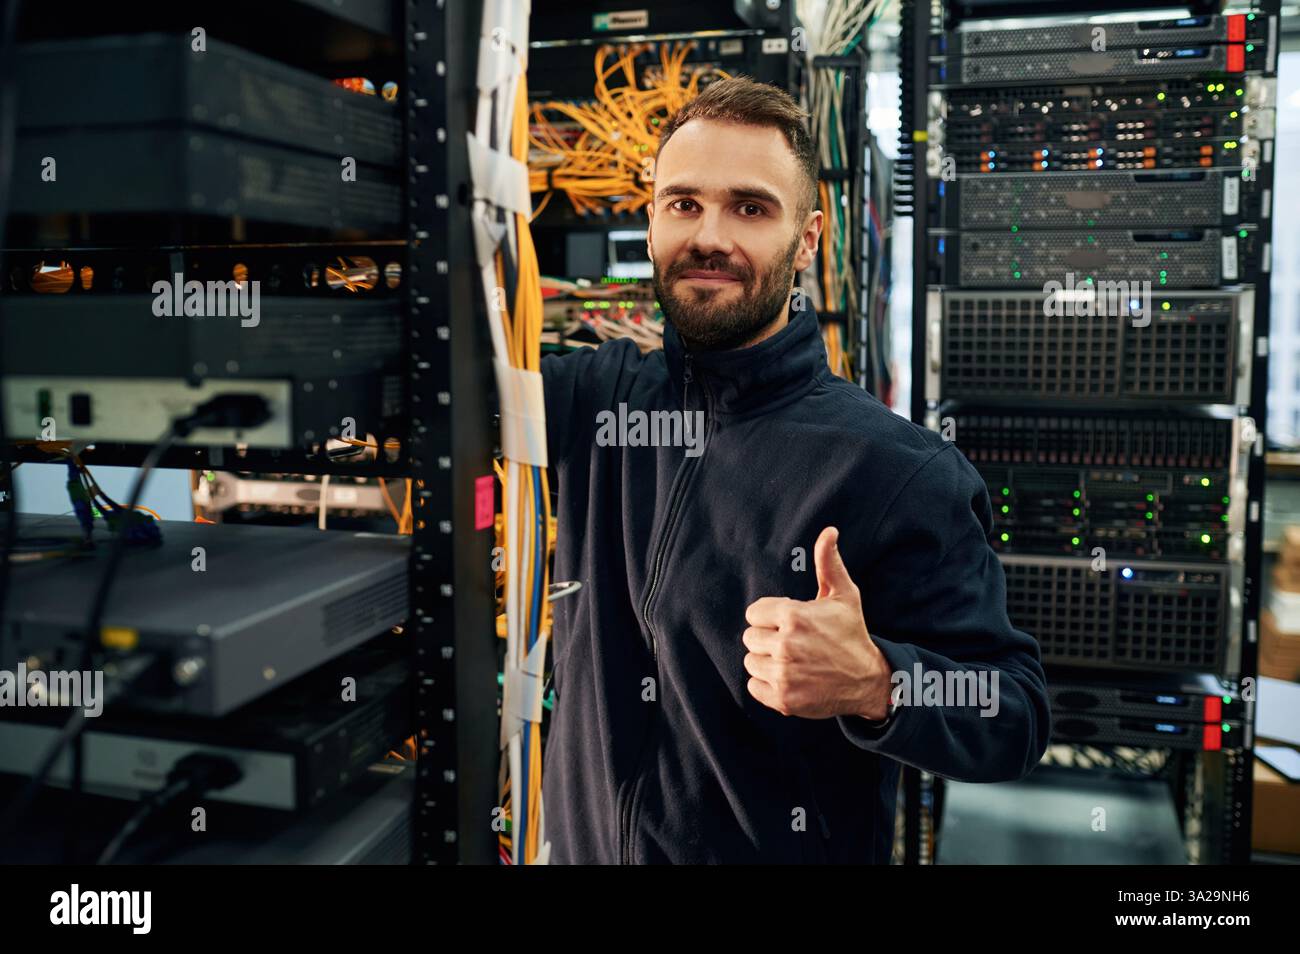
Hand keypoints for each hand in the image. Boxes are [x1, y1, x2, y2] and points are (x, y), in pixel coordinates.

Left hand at [743, 527, 891, 720]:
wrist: (868, 680)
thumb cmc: (851, 633)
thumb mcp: (844, 595)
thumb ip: (828, 563)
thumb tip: (829, 531)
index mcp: (794, 616)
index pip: (754, 613)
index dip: (770, 617)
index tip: (789, 623)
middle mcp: (786, 645)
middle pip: (750, 638)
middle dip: (767, 638)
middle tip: (791, 643)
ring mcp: (784, 674)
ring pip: (751, 662)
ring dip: (767, 661)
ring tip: (791, 661)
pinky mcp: (783, 699)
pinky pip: (754, 686)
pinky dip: (767, 684)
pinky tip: (789, 678)